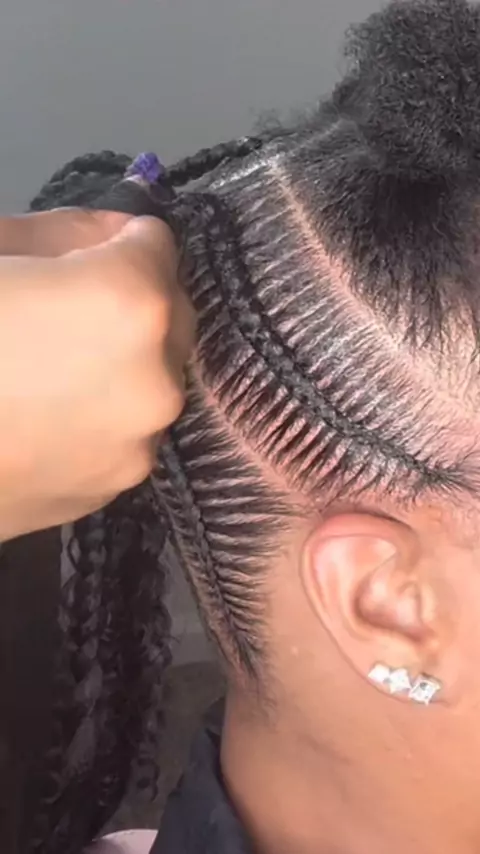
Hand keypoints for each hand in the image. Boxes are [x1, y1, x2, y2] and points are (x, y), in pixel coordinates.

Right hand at [0, 209, 193, 538]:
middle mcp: (158, 379)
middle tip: (64, 309)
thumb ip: (68, 230)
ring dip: (122, 361)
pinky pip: (127, 430)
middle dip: (132, 300)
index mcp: (132, 303)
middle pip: (171, 314)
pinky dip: (103, 416)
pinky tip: (44, 419)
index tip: (79, 253)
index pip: (157, 244)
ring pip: (153, 378)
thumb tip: (112, 235)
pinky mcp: (115, 487)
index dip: (116, 240)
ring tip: (49, 370)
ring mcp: (139, 443)